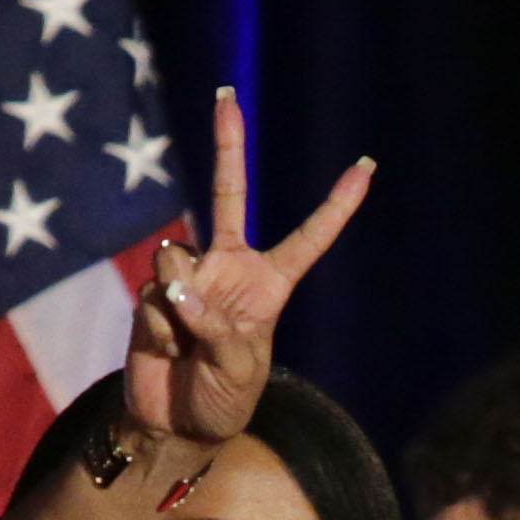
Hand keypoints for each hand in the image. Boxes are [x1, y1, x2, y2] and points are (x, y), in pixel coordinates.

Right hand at [123, 90, 373, 444]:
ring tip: (186, 343)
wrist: (172, 423)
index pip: (309, 239)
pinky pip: (156, 296)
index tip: (366, 167)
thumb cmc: (223, 399)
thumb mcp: (239, 369)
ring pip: (177, 260)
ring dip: (181, 302)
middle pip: (229, 195)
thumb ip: (213, 325)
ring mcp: (189, 278)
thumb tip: (177, 285)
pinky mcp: (153, 293)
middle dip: (228, 145)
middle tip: (228, 96)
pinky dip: (162, 325)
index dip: (337, 206)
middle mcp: (229, 270)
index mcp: (269, 285)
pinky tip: (164, 349)